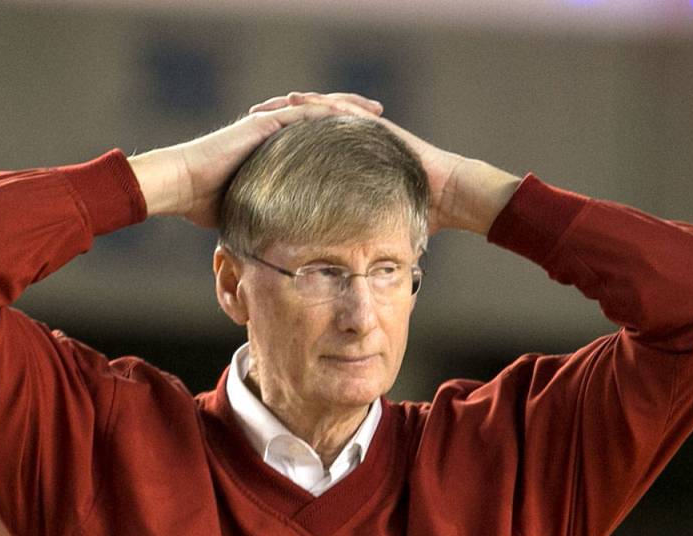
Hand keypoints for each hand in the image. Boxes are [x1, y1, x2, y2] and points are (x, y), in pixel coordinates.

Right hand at [129, 92, 382, 227]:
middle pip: (324, 121)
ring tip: (377, 113)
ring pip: (319, 110)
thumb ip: (271, 223)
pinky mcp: (265, 123)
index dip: (345, 143)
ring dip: (350, 111)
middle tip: (385, 124)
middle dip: (355, 121)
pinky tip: (351, 113)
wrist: (183, 187)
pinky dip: (329, 111)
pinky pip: (304, 112)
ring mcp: (271, 125)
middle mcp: (276, 134)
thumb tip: (283, 255)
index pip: (318, 142)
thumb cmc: (206, 206)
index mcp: (275, 153)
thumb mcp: (250, 215)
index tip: (372, 149)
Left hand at [250, 93, 519, 235]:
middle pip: (303, 126)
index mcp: (344, 166)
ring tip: (264, 107)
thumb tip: (327, 277)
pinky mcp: (375, 126)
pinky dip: (319, 104)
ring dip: (290, 107)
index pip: (302, 152)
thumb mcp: (368, 232)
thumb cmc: (414, 217)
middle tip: (245, 123)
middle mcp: (350, 144)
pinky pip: (342, 109)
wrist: (447, 198)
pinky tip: (297, 101)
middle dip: (274, 122)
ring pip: (318, 112)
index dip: (274, 151)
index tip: (247, 155)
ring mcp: (362, 132)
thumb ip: (347, 244)